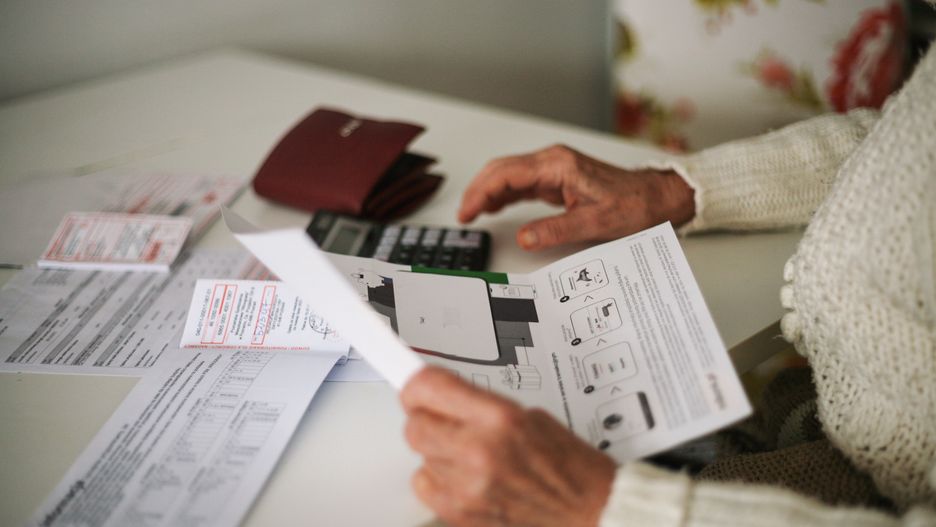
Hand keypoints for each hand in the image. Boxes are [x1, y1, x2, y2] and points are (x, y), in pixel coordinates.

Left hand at [401, 367, 616, 526]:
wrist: (587, 510)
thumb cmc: (567, 465)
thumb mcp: (528, 415)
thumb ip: (478, 404)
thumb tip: (438, 393)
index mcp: (499, 418)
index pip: (428, 387)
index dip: (416, 384)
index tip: (408, 379)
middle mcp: (479, 452)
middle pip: (415, 423)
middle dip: (428, 418)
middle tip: (450, 421)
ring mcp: (467, 487)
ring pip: (419, 454)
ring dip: (439, 450)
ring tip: (473, 454)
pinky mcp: (459, 514)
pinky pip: (424, 485)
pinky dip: (440, 479)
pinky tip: (467, 477)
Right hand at [458, 144, 694, 249]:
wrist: (656, 197)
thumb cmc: (633, 205)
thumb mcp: (595, 223)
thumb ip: (555, 230)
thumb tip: (523, 238)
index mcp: (558, 166)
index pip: (507, 174)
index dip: (482, 192)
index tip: (468, 211)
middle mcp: (553, 161)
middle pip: (502, 170)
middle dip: (479, 190)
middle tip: (464, 215)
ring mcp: (554, 168)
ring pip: (509, 174)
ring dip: (489, 191)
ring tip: (472, 214)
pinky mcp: (557, 178)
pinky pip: (522, 182)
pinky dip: (504, 194)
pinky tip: (495, 207)